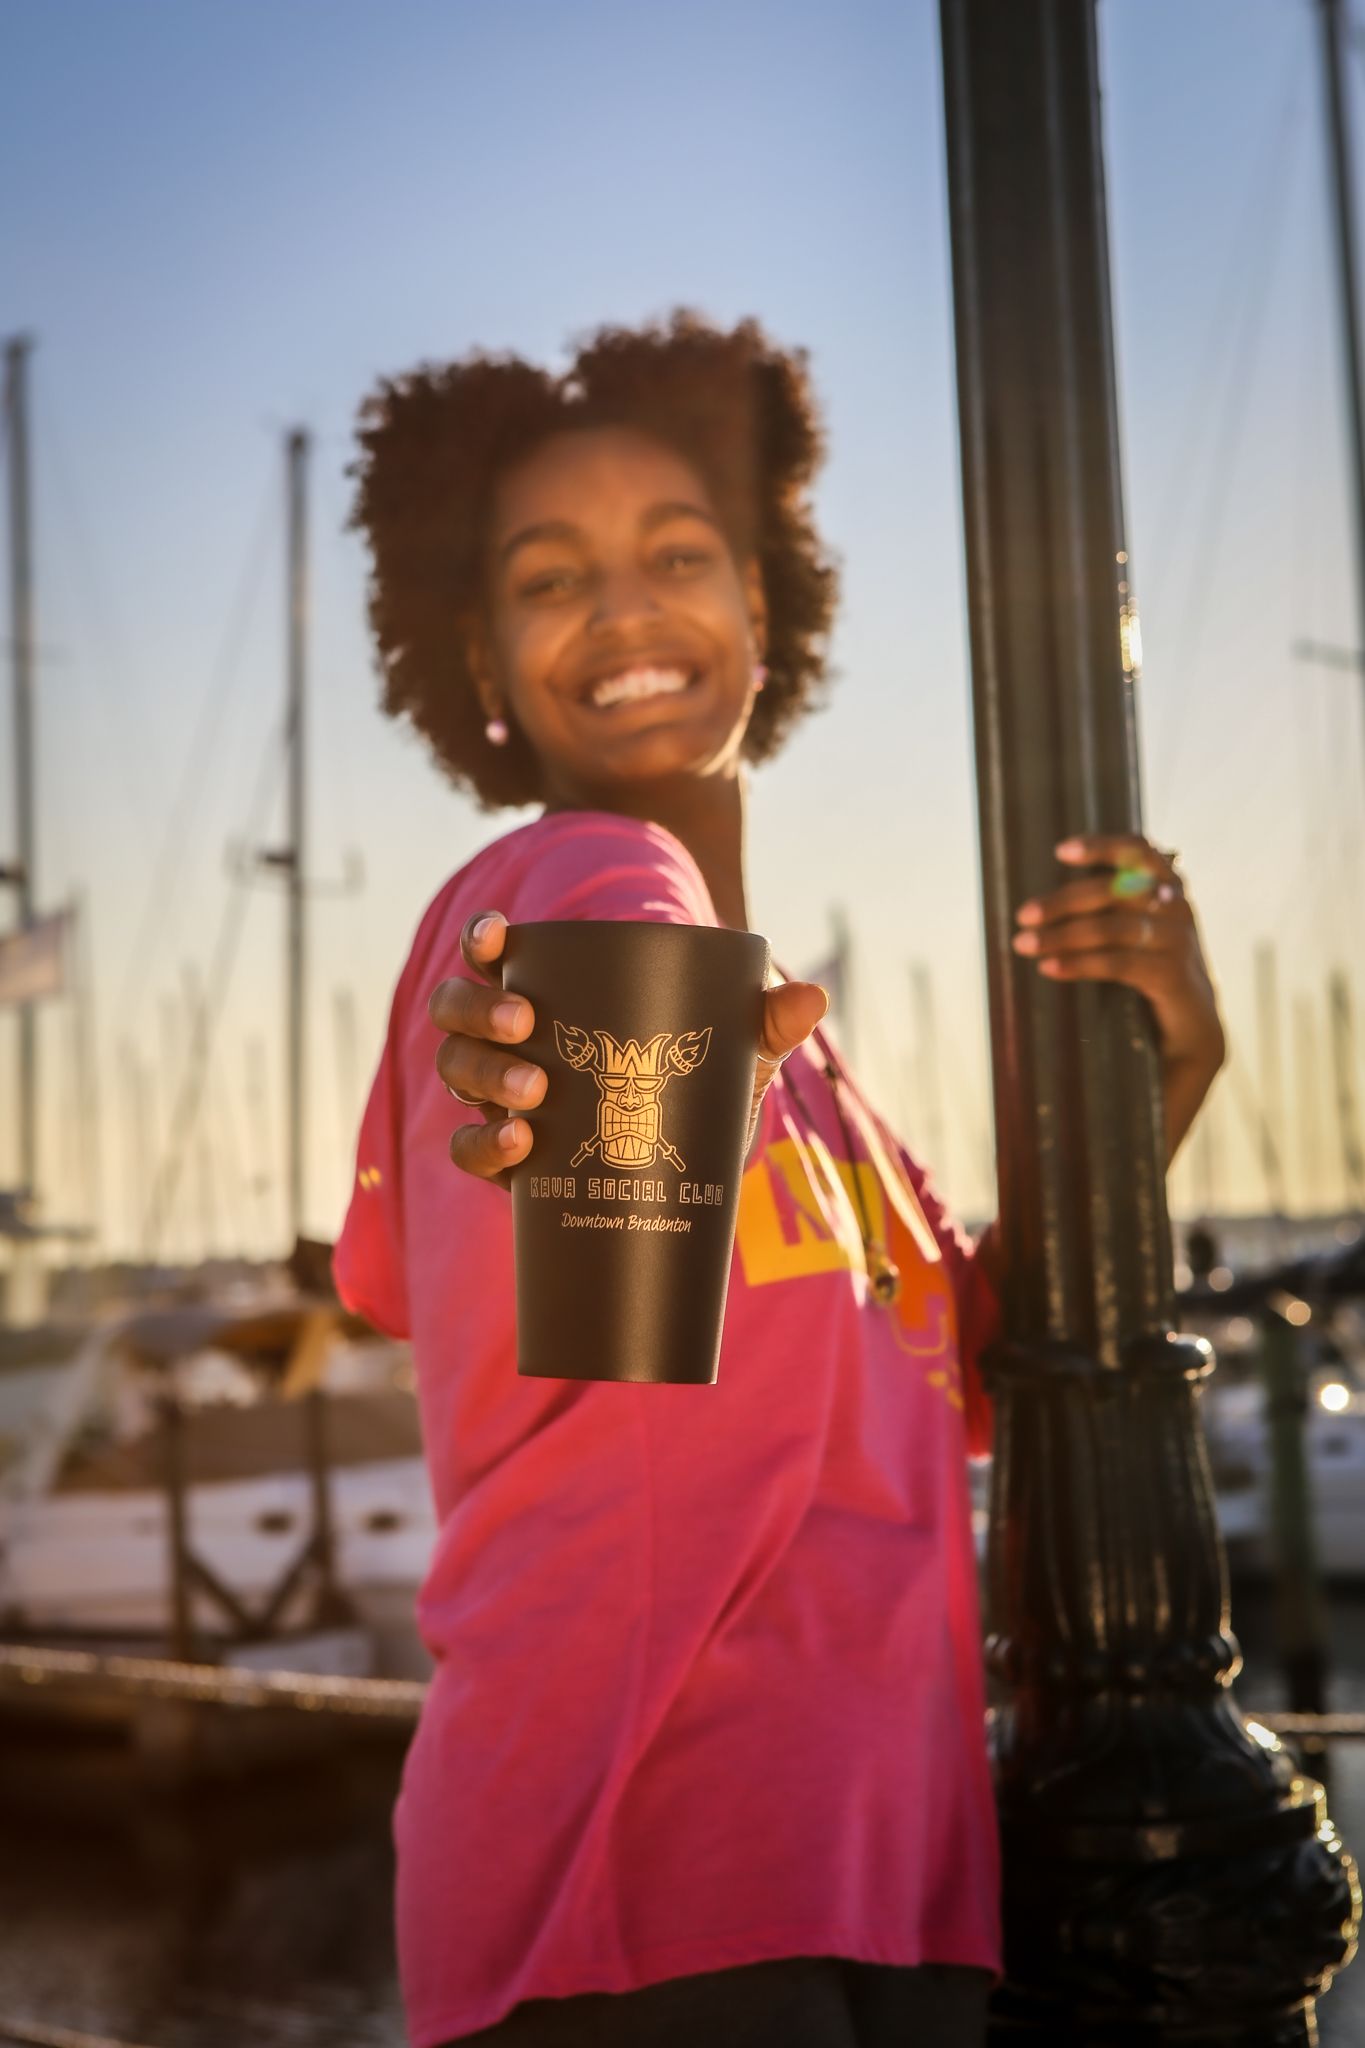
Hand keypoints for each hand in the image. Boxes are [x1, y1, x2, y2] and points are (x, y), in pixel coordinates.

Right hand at [428, 912, 829, 1191]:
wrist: (686, 1179)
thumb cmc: (696, 1092)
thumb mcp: (731, 1057)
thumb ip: (765, 1025)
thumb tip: (814, 997)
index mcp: (551, 996)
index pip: (495, 954)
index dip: (482, 939)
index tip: (498, 939)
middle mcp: (510, 1041)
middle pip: (457, 1011)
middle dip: (479, 1011)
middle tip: (527, 1025)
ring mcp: (500, 1098)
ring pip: (456, 1070)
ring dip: (484, 1074)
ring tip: (535, 1093)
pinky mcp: (505, 1159)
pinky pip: (468, 1147)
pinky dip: (483, 1143)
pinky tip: (519, 1146)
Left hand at [1010, 832, 1225, 1160]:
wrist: (1188, 1032)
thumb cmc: (1148, 975)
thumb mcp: (1130, 934)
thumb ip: (1107, 909)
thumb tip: (1040, 903)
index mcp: (1167, 888)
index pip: (1139, 851)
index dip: (1103, 846)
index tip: (1061, 851)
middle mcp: (1176, 908)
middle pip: (1114, 890)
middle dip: (1063, 901)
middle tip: (1023, 915)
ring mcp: (1179, 942)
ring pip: (1112, 928)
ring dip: (1062, 935)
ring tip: (1023, 945)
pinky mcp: (1174, 976)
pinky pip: (1119, 963)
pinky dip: (1080, 964)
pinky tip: (1049, 968)